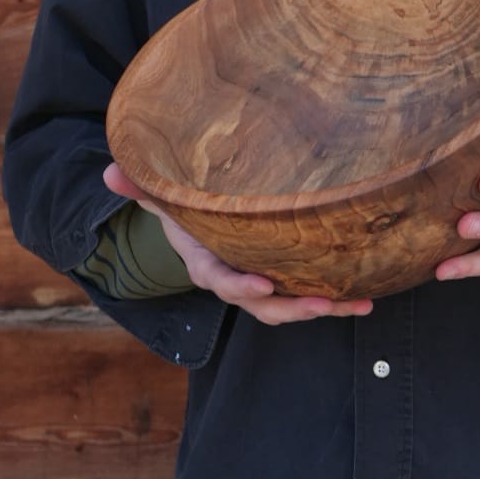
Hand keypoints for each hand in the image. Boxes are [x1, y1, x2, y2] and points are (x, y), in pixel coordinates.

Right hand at [102, 162, 372, 324]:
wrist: (200, 228)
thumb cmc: (186, 209)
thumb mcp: (164, 197)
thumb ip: (142, 187)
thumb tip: (112, 171)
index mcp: (207, 264)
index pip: (221, 281)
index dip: (240, 285)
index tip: (262, 283)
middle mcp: (237, 280)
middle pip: (264, 304)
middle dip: (293, 306)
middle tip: (322, 303)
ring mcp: (263, 283)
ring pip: (291, 306)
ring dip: (325, 307)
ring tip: (356, 304)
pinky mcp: (286, 279)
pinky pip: (311, 294)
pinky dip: (339, 299)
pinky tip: (367, 297)